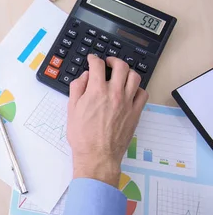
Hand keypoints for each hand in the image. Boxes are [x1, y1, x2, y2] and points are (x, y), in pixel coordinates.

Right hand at [67, 55, 147, 186]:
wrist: (97, 155)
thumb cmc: (82, 136)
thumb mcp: (71, 109)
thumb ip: (77, 88)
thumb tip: (84, 77)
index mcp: (96, 91)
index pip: (97, 65)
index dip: (93, 59)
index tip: (92, 59)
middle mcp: (114, 93)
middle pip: (120, 66)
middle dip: (113, 60)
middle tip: (108, 62)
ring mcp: (127, 102)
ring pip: (134, 77)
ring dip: (127, 71)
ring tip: (121, 73)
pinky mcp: (135, 113)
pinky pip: (143, 94)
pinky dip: (137, 88)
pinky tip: (130, 90)